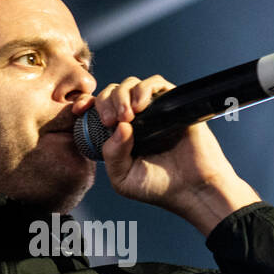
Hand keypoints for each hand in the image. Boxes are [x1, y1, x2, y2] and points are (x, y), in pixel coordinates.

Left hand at [76, 75, 260, 235]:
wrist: (193, 189)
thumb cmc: (159, 188)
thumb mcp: (122, 178)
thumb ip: (111, 154)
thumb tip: (119, 125)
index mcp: (119, 134)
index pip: (98, 109)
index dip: (86, 104)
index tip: (80, 110)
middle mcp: (135, 120)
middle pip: (112, 92)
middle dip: (105, 101)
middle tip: (110, 121)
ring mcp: (154, 111)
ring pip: (130, 84)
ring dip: (122, 95)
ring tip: (127, 117)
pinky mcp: (173, 104)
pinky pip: (156, 84)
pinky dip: (144, 89)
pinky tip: (140, 107)